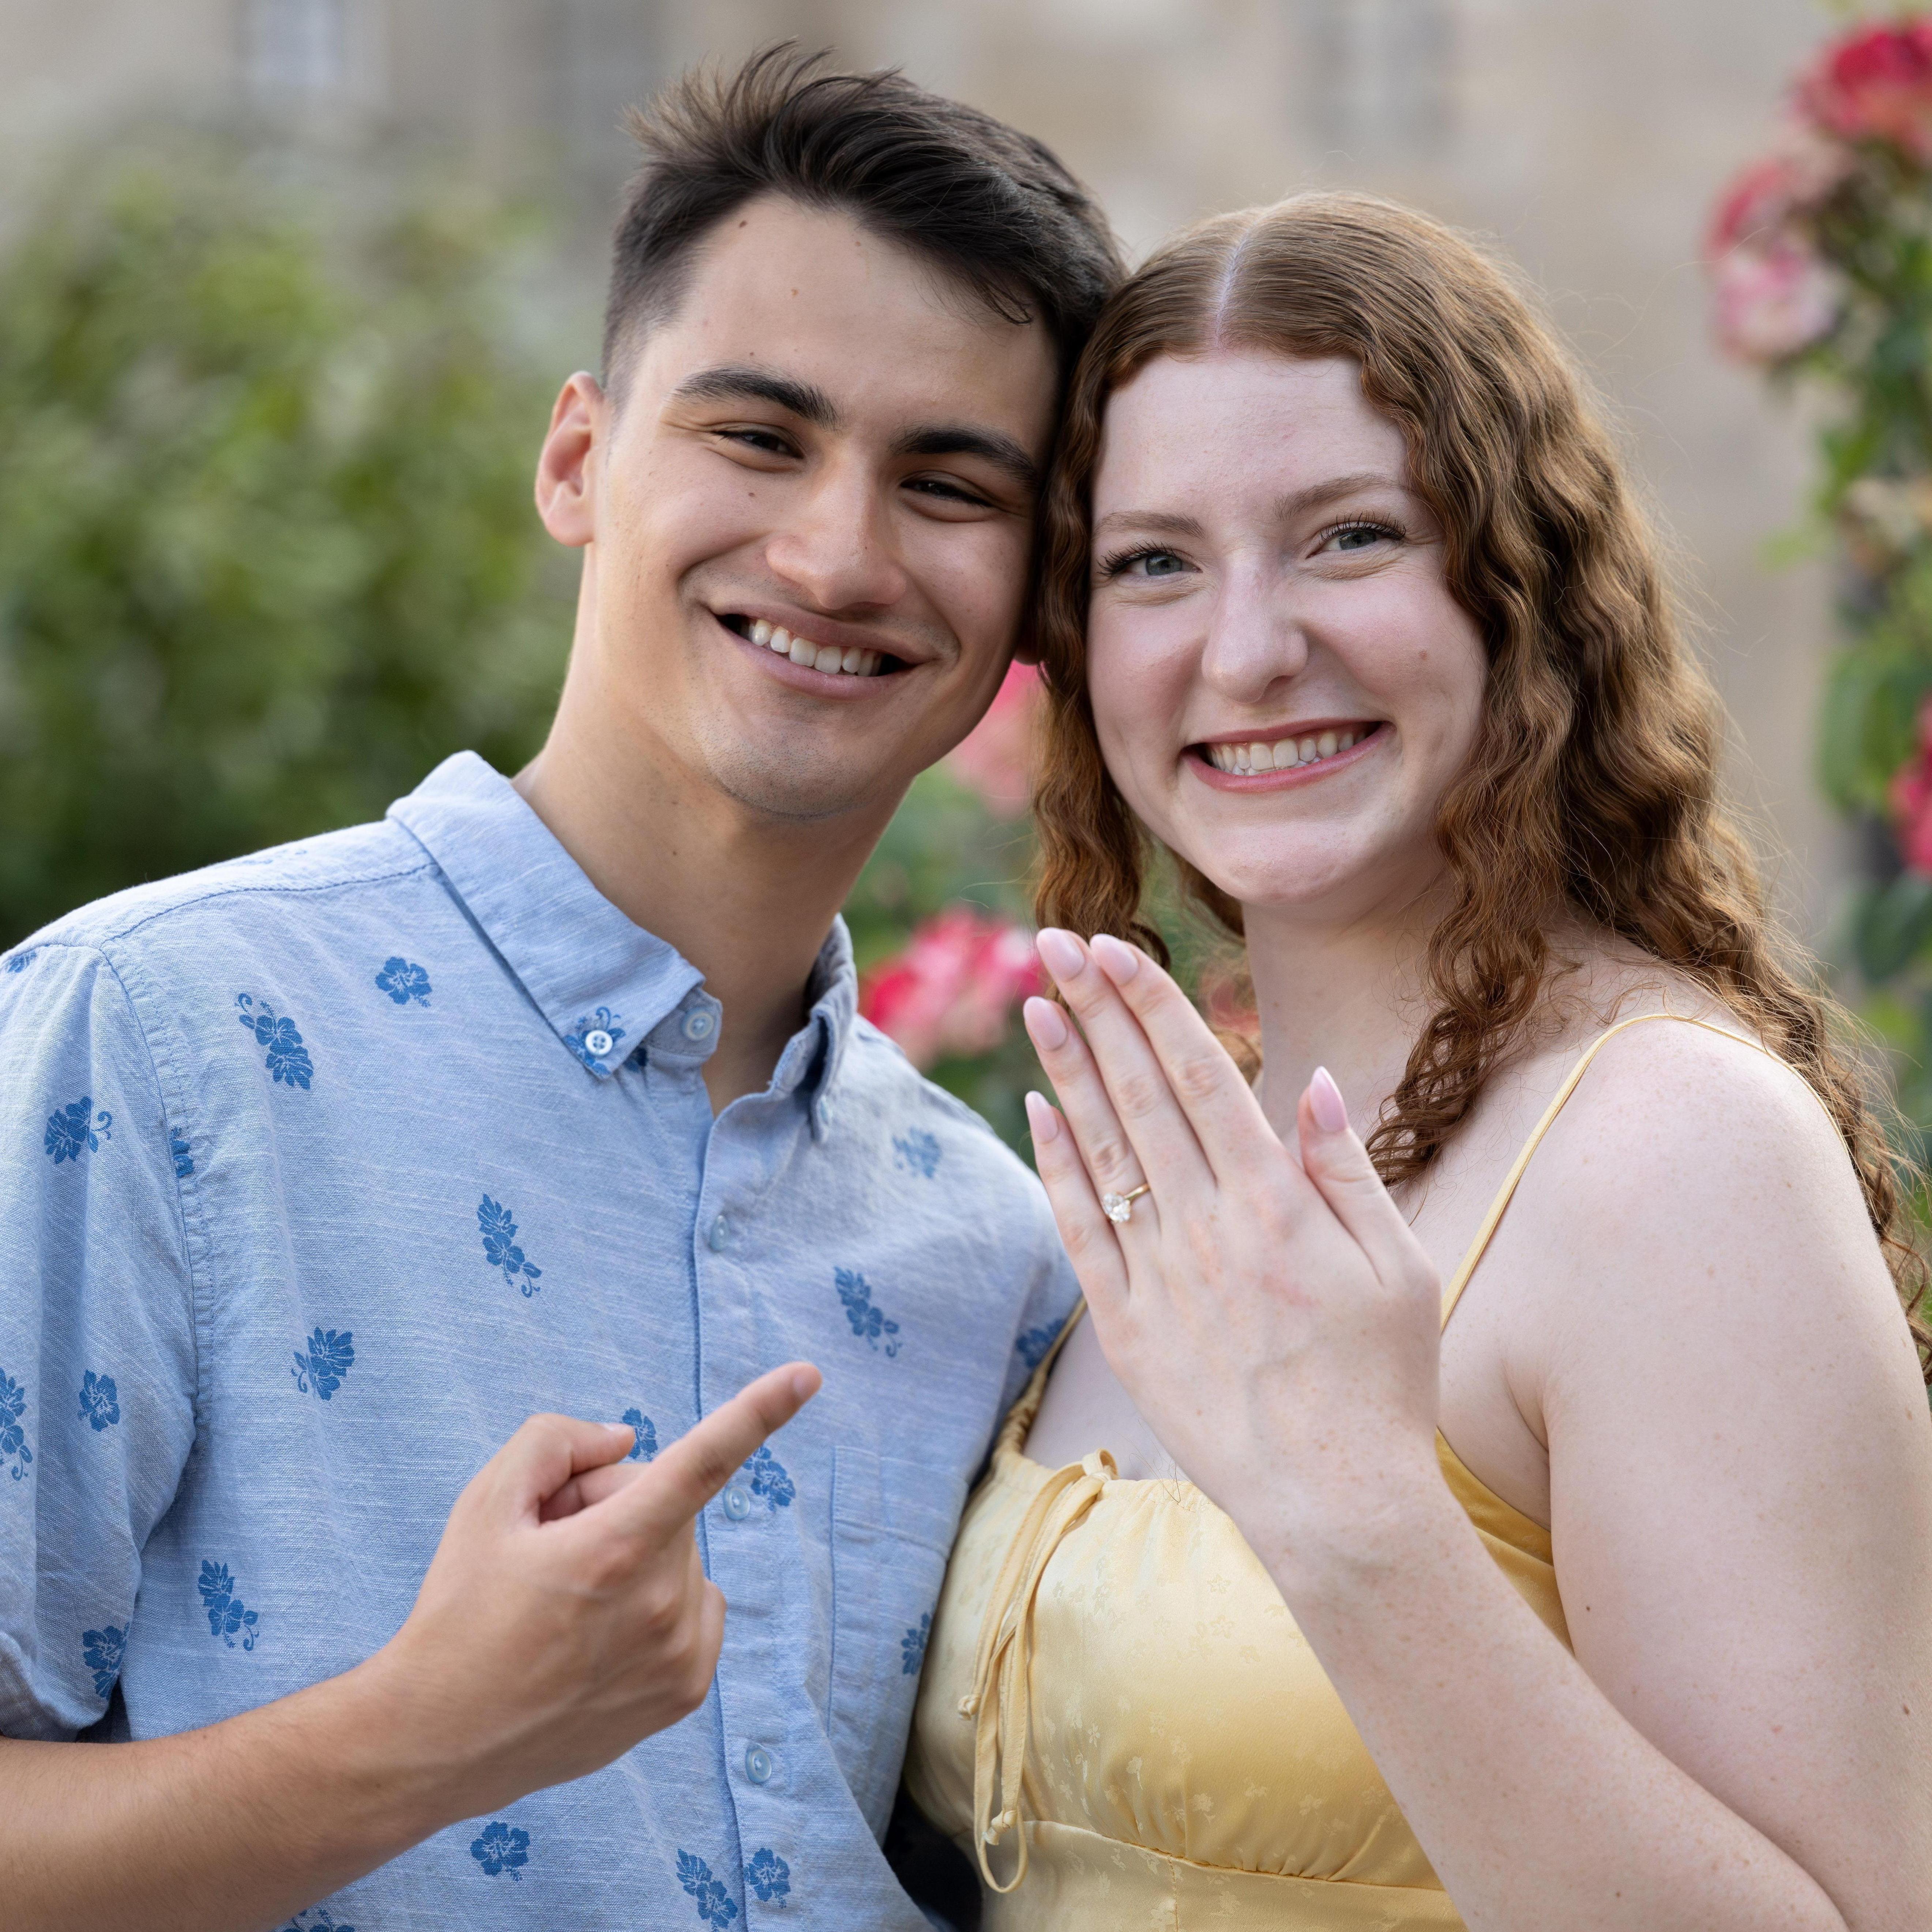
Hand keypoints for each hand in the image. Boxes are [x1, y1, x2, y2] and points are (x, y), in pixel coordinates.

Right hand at [367, 1362, 820, 1819]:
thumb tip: (626, 1439)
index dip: (760, 1411)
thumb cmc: (458, 1613)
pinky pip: (692, 1604)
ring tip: (562, 1604)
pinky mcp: (686, 1691)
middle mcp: (661, 1603)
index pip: (702, 1462)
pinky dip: (654, 1601)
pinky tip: (596, 1633)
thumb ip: (557, 1441)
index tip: (809, 1373)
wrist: (437, 1742)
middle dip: (611, 1507)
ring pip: (676, 1554)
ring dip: (631, 1557)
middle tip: (547, 1552)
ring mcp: (680, 1653)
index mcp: (616, 1549)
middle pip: (660, 1502)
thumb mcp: (485, 1503)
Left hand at [1022, 929, 1442, 1583]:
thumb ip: (1346, 1168)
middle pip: (1137, 1093)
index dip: (1150, 1003)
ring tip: (1036, 1001)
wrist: (1335, 1503)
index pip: (1196, 1073)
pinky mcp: (1125, 1325)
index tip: (1113, 948)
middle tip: (1056, 941)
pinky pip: (1080, 1228)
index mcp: (1274, 1203)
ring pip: (1100, 1149)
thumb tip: (1309, 1078)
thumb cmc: (1381, 1383)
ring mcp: (1157, 1276)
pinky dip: (1055, 1164)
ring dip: (1065, 1069)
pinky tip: (1037, 1111)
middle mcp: (1205, 1228)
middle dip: (1094, 1009)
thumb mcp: (1397, 1266)